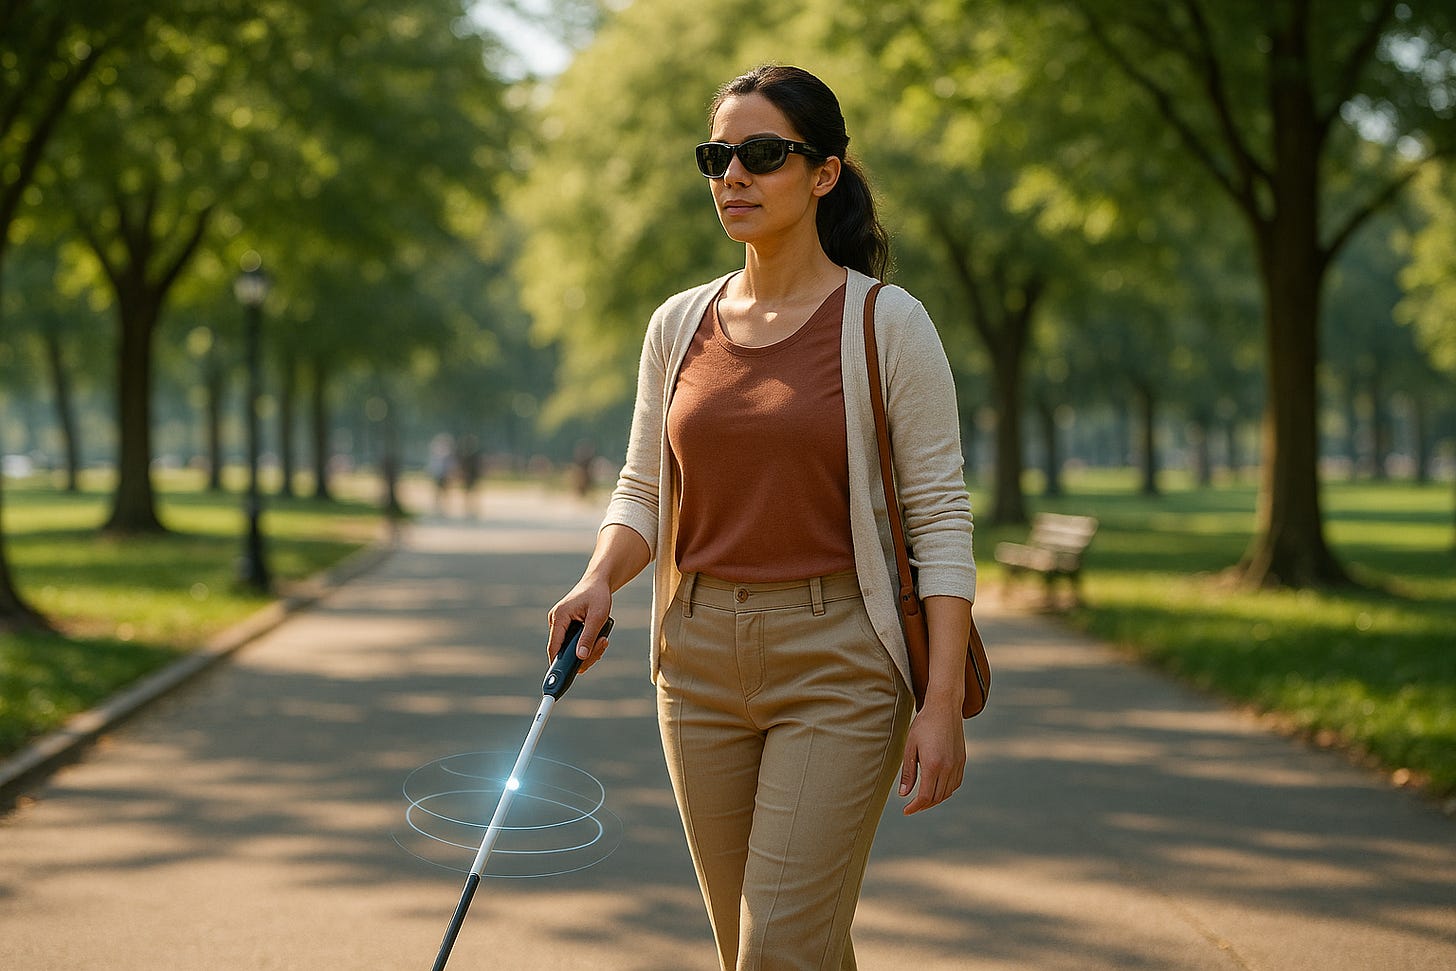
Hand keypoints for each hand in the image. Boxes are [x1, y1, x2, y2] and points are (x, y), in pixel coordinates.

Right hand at [546, 579, 613, 673]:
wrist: (598, 582)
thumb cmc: (598, 595)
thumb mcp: (598, 616)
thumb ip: (588, 637)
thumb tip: (581, 657)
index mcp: (559, 617)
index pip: (554, 647)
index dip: (558, 665)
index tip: (562, 679)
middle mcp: (556, 621)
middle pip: (564, 651)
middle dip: (584, 654)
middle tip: (602, 645)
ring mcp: (560, 624)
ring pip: (570, 649)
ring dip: (588, 649)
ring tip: (603, 639)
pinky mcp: (566, 626)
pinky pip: (573, 643)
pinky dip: (586, 644)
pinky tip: (599, 639)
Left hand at [898, 698, 965, 813]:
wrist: (944, 708)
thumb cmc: (923, 725)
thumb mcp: (910, 747)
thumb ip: (908, 772)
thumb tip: (904, 794)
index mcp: (933, 765)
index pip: (925, 796)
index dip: (915, 807)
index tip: (906, 811)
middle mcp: (948, 767)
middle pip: (937, 797)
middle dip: (924, 805)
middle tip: (912, 806)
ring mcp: (957, 764)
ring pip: (947, 792)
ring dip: (935, 799)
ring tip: (923, 798)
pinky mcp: (962, 760)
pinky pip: (955, 783)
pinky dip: (946, 790)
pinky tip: (937, 787)